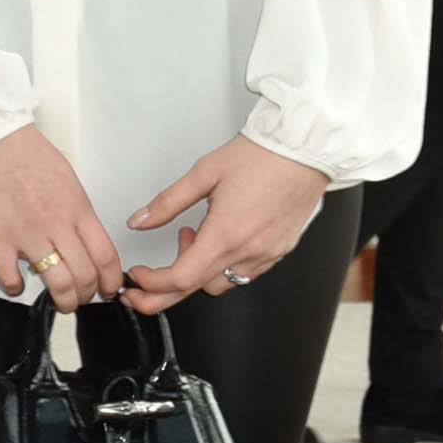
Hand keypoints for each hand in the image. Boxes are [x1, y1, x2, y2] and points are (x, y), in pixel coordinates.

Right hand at [0, 124, 121, 308]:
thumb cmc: (25, 153)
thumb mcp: (68, 179)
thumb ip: (78, 212)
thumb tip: (85, 238)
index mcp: (77, 208)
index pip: (106, 257)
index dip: (110, 281)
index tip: (108, 289)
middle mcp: (56, 224)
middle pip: (85, 277)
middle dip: (87, 296)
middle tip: (81, 298)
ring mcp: (26, 234)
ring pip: (56, 284)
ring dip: (61, 300)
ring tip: (59, 301)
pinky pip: (10, 280)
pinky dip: (16, 289)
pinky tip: (17, 284)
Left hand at [118, 135, 328, 312]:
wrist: (305, 149)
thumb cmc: (262, 156)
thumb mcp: (204, 173)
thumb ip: (168, 202)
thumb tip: (141, 220)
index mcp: (225, 234)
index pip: (180, 279)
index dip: (151, 284)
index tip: (136, 277)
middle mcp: (247, 252)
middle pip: (196, 290)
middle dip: (163, 293)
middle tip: (142, 287)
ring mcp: (266, 255)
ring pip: (221, 285)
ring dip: (197, 274)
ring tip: (191, 240)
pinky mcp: (279, 251)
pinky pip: (243, 274)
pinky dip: (222, 266)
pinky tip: (218, 240)